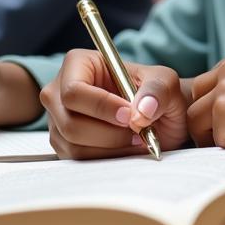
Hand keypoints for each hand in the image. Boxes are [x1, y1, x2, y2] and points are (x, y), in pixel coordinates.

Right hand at [39, 50, 190, 159]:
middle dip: (109, 133)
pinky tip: (125, 147)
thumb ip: (157, 90)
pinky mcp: (64, 144)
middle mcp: (60, 91)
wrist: (159, 117)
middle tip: (138, 132)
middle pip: (70, 123)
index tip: (130, 116)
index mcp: (79, 64)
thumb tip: (142, 110)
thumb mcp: (165, 82)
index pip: (74, 91)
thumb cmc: (156, 93)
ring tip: (136, 138)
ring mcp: (58, 120)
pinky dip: (106, 159)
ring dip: (111, 148)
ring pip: (74, 145)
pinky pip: (78, 161)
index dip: (101, 107)